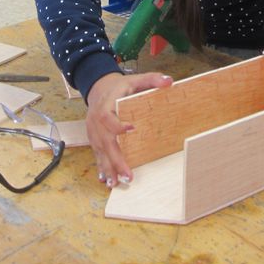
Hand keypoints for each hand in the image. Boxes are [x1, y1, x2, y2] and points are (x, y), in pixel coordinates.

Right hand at [85, 71, 172, 187]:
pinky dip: (102, 168)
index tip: (132, 129)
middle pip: (104, 141)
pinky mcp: (94, 138)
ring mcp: (94, 131)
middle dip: (115, 159)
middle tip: (128, 175)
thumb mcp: (137, 79)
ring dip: (108, 168)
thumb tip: (170, 81)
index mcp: (106, 104)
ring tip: (117, 184)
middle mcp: (96, 119)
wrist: (99, 87)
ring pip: (100, 151)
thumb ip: (152, 79)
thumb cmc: (120, 86)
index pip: (108, 116)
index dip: (118, 124)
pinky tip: (107, 181)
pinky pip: (97, 154)